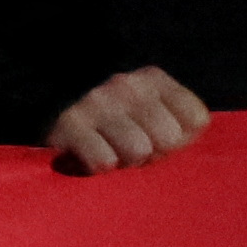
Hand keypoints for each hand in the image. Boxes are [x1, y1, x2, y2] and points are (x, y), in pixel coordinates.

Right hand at [48, 68, 211, 175]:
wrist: (51, 106)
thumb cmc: (118, 125)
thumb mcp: (156, 115)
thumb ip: (181, 126)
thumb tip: (184, 142)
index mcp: (153, 80)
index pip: (195, 120)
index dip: (183, 139)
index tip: (162, 139)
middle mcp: (126, 85)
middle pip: (169, 138)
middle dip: (154, 152)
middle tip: (135, 151)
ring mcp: (96, 101)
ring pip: (137, 150)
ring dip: (126, 161)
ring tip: (114, 154)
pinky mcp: (68, 123)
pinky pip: (103, 160)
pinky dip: (100, 166)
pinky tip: (93, 159)